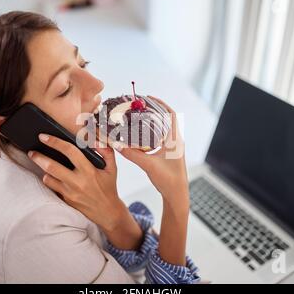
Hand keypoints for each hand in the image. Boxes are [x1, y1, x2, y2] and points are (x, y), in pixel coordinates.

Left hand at [28, 134, 122, 229]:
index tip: (43, 136)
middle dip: (39, 157)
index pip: (70, 152)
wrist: (107, 212)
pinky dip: (48, 180)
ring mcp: (70, 192)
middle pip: (52, 166)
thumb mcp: (112, 168)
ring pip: (48, 178)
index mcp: (89, 171)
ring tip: (38, 161)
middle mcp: (78, 182)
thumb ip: (106, 152)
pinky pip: (52, 188)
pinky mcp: (66, 200)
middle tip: (31, 151)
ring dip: (42, 169)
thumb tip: (96, 139)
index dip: (55, 142)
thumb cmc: (109, 188)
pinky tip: (48, 175)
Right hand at [117, 96, 189, 264]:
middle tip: (138, 106)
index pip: (171, 115)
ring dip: (151, 122)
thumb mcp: (149, 166)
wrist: (177, 196)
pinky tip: (139, 135)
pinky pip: (159, 138)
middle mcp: (175, 141)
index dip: (160, 103)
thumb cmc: (169, 182)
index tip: (148, 97)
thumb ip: (133, 155)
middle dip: (152, 111)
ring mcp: (173, 148)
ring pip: (162, 129)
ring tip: (136, 116)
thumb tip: (116, 145)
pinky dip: (149, 133)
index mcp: (175, 140)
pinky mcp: (168, 154)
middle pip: (165, 119)